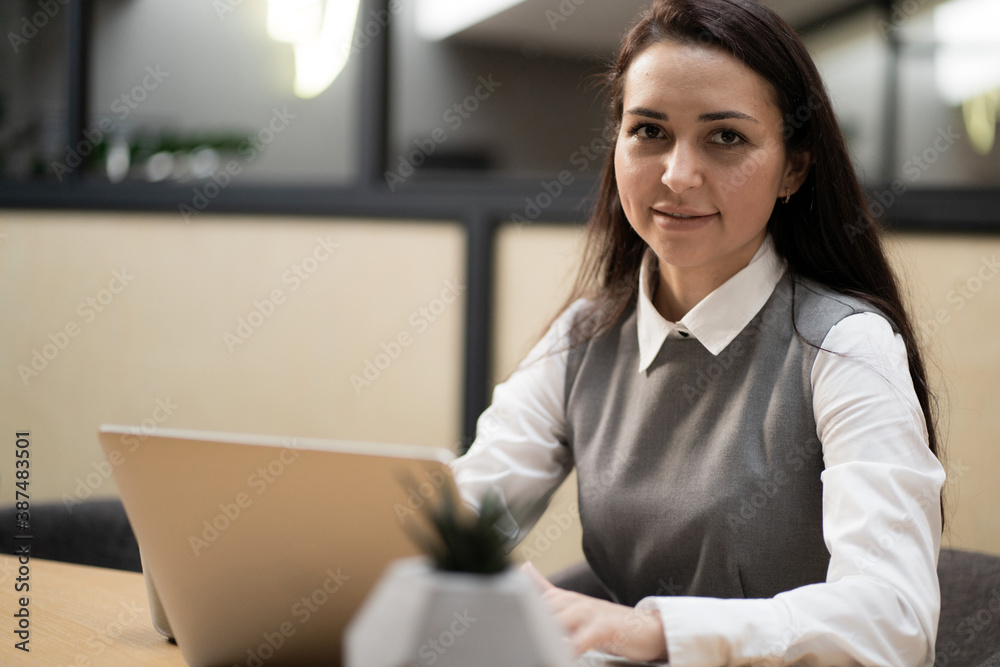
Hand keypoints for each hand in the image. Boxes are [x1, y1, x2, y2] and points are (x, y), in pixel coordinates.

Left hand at [521, 561, 668, 662]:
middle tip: (507, 636)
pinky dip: (572, 647)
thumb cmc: (606, 622)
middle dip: (525, 621)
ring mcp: (589, 612)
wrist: (646, 629)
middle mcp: (573, 602)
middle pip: (542, 608)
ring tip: (530, 644)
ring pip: (560, 619)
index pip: (532, 596)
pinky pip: (584, 638)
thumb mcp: (573, 605)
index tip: (492, 610)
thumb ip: (545, 589)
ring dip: (546, 633)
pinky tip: (564, 656)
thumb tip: (522, 567)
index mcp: (563, 599)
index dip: (514, 603)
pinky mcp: (605, 627)